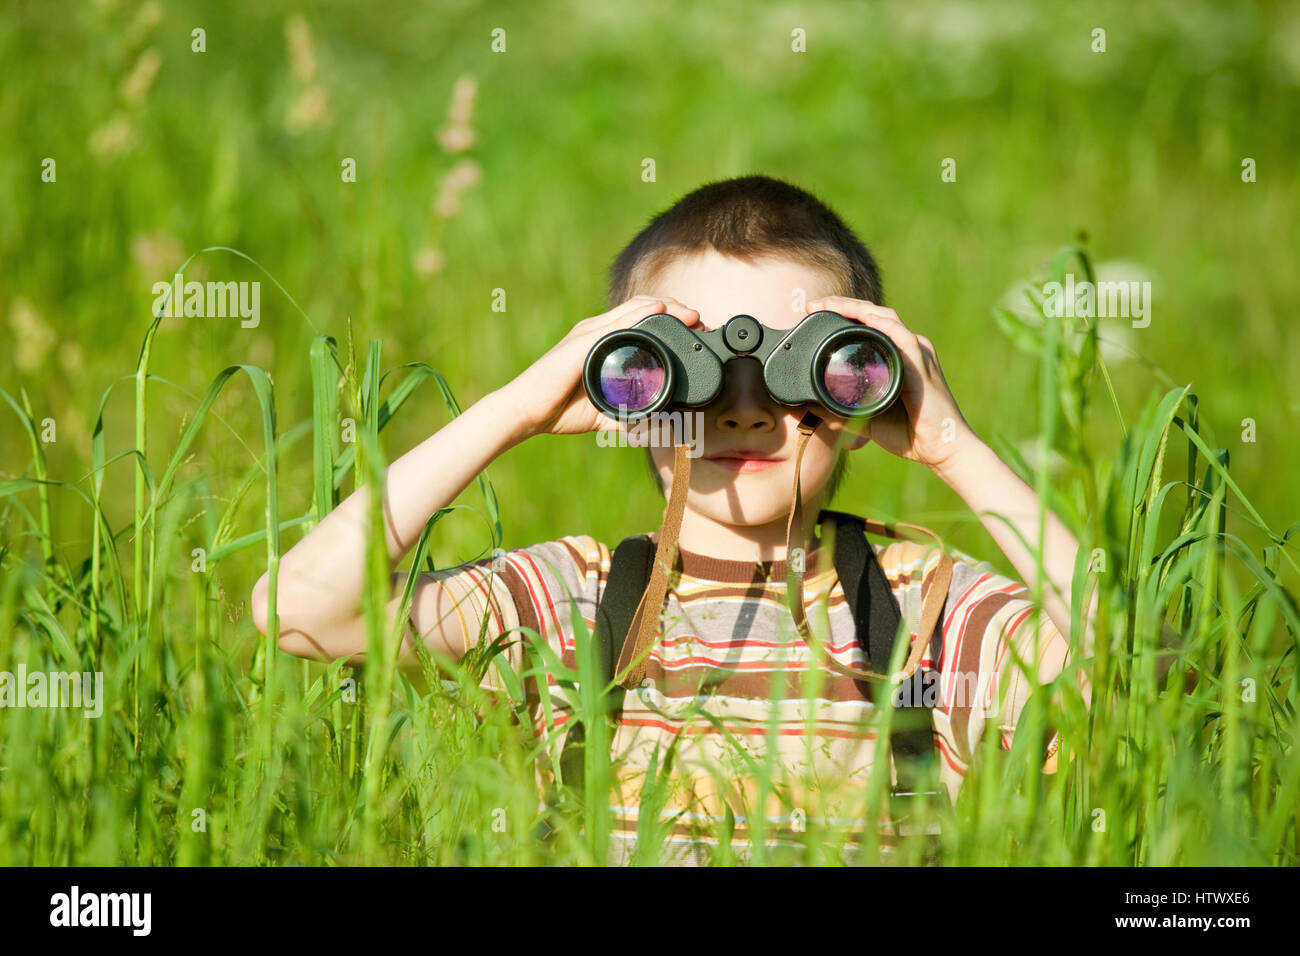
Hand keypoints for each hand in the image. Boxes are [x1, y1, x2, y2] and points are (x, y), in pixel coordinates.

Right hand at [500, 296, 700, 439]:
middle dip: (676, 310)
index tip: (695, 330)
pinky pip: (617, 323)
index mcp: (603, 343)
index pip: (642, 321)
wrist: (527, 412)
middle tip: (700, 322)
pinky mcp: (583, 342)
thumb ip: (628, 415)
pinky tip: (660, 311)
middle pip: (644, 308)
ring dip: (667, 308)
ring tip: (691, 315)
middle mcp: (597, 332)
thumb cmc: (559, 409)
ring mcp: (590, 334)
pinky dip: (641, 315)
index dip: (671, 319)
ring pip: (635, 310)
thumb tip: (656, 427)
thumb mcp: (605, 411)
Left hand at [806, 295, 976, 472]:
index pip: (867, 326)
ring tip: (829, 304)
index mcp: (897, 356)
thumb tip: (810, 407)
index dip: (841, 315)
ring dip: (856, 309)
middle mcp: (908, 348)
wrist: (943, 449)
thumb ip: (839, 411)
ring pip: (885, 319)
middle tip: (812, 304)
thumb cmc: (911, 434)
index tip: (811, 312)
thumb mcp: (866, 418)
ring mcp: (917, 353)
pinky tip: (865, 319)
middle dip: (842, 305)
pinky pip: (903, 338)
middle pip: (873, 315)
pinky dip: (883, 326)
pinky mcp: (922, 365)